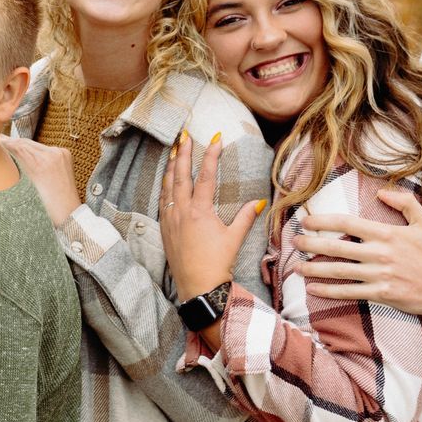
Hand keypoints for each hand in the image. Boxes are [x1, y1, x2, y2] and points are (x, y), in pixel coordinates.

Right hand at [1, 135, 82, 225]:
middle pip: (27, 143)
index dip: (8, 142)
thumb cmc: (47, 205)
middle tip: (0, 139)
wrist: (68, 210)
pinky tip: (26, 150)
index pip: (20, 147)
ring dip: (23, 145)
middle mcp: (53, 155)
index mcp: (41, 164)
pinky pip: (46, 148)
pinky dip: (36, 149)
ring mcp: (60, 153)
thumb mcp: (28, 185)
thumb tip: (8, 152)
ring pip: (36, 145)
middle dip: (13, 142)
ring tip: (10, 144)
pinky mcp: (65, 153)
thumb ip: (20, 165)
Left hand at [159, 132, 265, 299]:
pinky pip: (162, 201)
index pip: (205, 175)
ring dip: (171, 167)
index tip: (215, 137)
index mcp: (200, 211)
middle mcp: (182, 211)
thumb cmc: (217, 263)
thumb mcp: (234, 238)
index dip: (210, 154)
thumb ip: (246, 217)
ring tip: (174, 151)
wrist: (198, 286)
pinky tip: (166, 181)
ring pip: (168, 186)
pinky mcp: (164, 229)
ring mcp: (170, 219)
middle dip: (183, 153)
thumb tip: (259, 202)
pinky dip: (164, 186)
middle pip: (181, 175)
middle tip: (184, 135)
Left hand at [294, 188, 421, 318]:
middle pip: (336, 247)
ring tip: (297, 267)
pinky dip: (328, 291)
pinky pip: (348, 292)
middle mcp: (379, 253)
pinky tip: (313, 290)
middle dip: (311, 244)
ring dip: (314, 269)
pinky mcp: (380, 294)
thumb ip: (405, 202)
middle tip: (294, 242)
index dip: (323, 221)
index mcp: (387, 233)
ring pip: (338, 271)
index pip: (347, 223)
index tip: (306, 220)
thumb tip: (381, 191)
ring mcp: (378, 275)